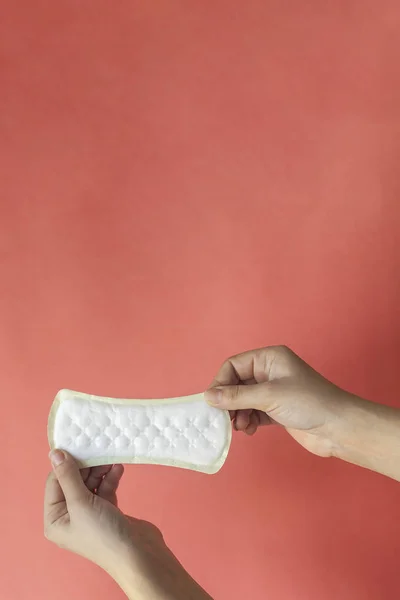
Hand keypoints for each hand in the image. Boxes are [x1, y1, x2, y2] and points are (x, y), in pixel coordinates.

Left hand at [44, 451, 211, 598]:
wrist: (138, 555)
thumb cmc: (103, 533)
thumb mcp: (81, 503)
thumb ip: (68, 476)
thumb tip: (54, 453)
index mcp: (55, 519)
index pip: (55, 483)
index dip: (66, 464)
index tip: (79, 445)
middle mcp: (70, 516)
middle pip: (73, 481)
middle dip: (86, 466)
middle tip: (98, 450)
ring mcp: (90, 514)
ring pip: (90, 483)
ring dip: (100, 470)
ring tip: (111, 459)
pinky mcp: (108, 511)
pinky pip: (104, 489)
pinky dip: (110, 478)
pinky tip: (118, 468)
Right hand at [205, 345, 350, 457]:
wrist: (339, 428)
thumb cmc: (309, 402)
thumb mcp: (269, 396)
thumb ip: (236, 397)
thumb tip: (208, 396)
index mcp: (269, 358)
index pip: (234, 365)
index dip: (221, 382)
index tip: (212, 402)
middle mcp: (270, 372)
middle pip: (237, 383)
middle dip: (229, 401)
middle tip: (224, 418)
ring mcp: (274, 391)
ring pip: (243, 400)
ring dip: (238, 413)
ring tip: (240, 427)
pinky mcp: (277, 410)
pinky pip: (253, 412)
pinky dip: (248, 421)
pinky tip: (249, 430)